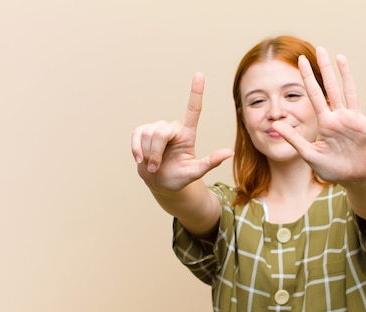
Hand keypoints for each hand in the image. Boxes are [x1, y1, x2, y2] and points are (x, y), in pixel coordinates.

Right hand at [131, 73, 232, 191]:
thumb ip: (210, 162)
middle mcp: (173, 128)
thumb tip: (229, 152)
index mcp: (188, 134)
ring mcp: (157, 128)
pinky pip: (137, 134)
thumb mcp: (195, 172)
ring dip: (147, 154)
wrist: (160, 183)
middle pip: (160, 132)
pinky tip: (139, 159)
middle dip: (155, 152)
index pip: (193, 110)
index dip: (195, 92)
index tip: (199, 75)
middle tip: (155, 168)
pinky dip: (136, 148)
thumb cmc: (179, 178)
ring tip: (152, 165)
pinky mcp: (143, 132)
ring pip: (148, 134)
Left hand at [272, 47, 365, 184]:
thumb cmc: (330, 168)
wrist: (351, 179)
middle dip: (326, 69)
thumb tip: (275, 125)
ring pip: (350, 92)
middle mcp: (340, 117)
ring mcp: (355, 120)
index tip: (301, 60)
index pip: (314, 94)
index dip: (308, 77)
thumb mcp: (309, 154)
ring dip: (346, 75)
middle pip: (332, 88)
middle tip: (320, 50)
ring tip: (340, 58)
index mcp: (325, 122)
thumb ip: (294, 139)